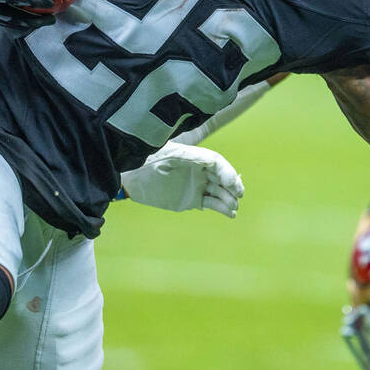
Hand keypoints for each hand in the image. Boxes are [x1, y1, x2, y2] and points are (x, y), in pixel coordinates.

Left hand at [120, 142, 244, 217]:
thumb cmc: (147, 161)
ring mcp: (195, 185)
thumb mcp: (168, 156)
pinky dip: (221, 208)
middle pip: (221, 177)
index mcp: (194, 156)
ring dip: (228, 199)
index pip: (217, 162)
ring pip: (218, 192)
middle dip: (232, 186)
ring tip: (232, 208)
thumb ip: (190, 158)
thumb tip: (211, 160)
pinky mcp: (190, 200)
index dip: (227, 171)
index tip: (232, 182)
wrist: (130, 177)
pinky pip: (210, 203)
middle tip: (238, 196)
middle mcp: (198, 170)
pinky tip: (229, 213)